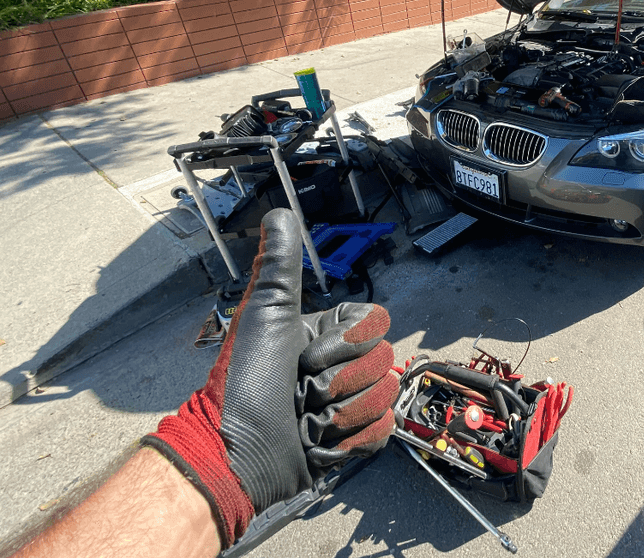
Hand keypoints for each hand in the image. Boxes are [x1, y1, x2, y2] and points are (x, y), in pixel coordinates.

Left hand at [143, 209, 396, 548]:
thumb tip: (280, 214)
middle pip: (384, 361)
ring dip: (339, 414)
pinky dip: (349, 440)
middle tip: (300, 392)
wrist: (235, 453)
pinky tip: (319, 442)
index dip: (347, 343)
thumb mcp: (263, 316)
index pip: (376, 323)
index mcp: (326, 335)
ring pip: (384, 396)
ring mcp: (348, 404)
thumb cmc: (242, 384)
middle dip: (338, 382)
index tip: (307, 356)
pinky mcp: (353, 441)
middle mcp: (339, 366)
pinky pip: (382, 431)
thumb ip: (280, 266)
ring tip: (305, 419)